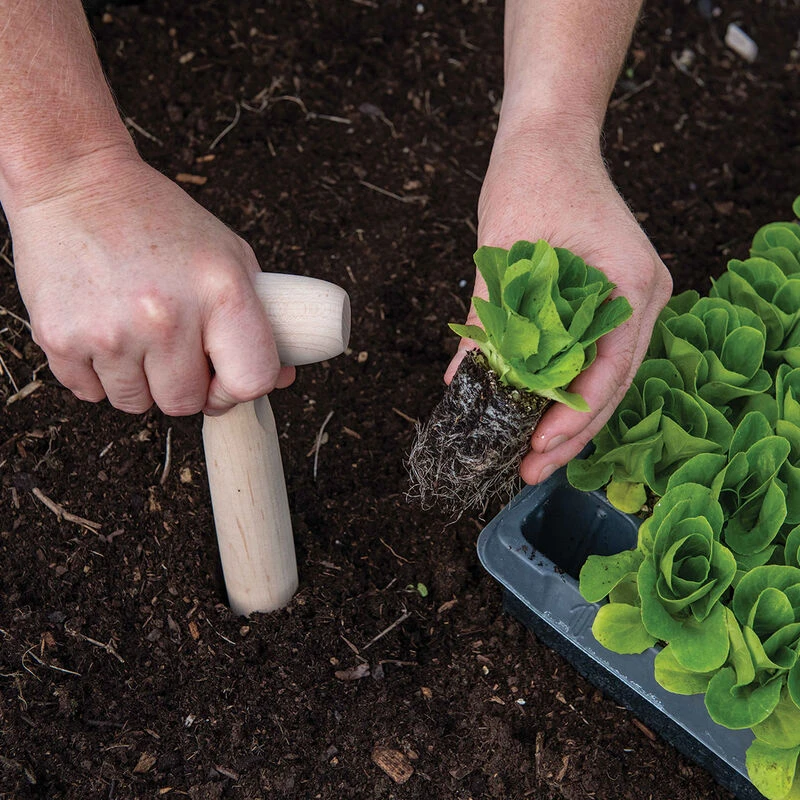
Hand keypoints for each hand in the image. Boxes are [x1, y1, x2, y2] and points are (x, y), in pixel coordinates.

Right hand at [8, 148, 293, 415]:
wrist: (75, 183)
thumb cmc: (160, 221)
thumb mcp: (228, 255)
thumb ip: (258, 319)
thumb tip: (280, 378)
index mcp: (221, 293)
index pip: (250, 381)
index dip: (238, 390)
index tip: (224, 380)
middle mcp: (166, 318)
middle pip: (186, 403)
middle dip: (185, 386)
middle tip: (173, 351)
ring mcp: (110, 332)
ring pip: (137, 404)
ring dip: (140, 382)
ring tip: (135, 335)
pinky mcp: (59, 338)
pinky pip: (90, 393)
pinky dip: (98, 375)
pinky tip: (102, 332)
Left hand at [445, 115, 671, 483]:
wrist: (547, 138)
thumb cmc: (532, 179)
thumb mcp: (502, 253)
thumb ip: (488, 322)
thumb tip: (460, 382)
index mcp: (631, 283)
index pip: (611, 368)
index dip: (575, 415)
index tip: (538, 446)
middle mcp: (640, 297)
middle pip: (611, 384)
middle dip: (570, 432)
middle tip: (529, 470)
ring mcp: (626, 301)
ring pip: (600, 377)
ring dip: (566, 417)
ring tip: (531, 456)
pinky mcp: (604, 303)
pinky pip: (588, 356)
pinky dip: (561, 386)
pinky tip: (534, 414)